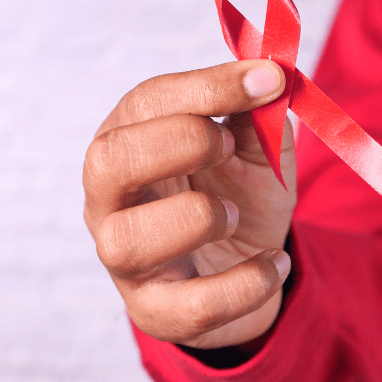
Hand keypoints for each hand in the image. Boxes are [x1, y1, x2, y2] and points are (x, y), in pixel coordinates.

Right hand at [83, 60, 295, 348]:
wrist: (250, 267)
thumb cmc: (240, 195)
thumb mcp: (255, 148)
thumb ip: (258, 113)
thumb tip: (270, 71)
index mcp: (131, 141)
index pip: (147, 102)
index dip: (207, 86)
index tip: (267, 77)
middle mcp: (111, 198)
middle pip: (108, 162)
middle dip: (178, 142)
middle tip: (229, 144)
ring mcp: (124, 258)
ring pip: (128, 241)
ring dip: (197, 218)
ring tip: (235, 215)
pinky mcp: (153, 310)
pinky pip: (187, 307)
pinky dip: (243, 285)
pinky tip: (273, 264)